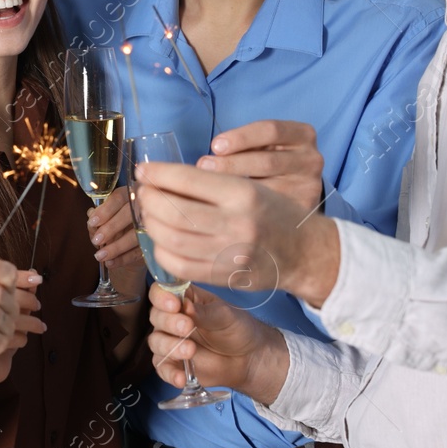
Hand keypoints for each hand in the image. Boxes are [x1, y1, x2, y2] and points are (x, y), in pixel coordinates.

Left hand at [88, 186, 144, 278]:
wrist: (131, 245)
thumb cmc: (114, 224)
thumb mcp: (104, 217)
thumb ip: (97, 215)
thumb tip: (91, 215)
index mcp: (129, 194)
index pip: (118, 198)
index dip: (105, 210)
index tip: (92, 222)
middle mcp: (142, 207)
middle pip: (128, 215)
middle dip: (111, 228)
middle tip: (96, 240)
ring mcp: (151, 226)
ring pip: (135, 236)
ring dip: (116, 247)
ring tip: (100, 256)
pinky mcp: (152, 245)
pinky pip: (139, 252)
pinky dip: (123, 259)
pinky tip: (110, 263)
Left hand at [134, 161, 342, 305]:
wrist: (303, 251)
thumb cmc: (273, 212)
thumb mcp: (250, 186)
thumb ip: (211, 183)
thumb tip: (162, 178)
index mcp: (243, 193)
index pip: (188, 180)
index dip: (158, 174)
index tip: (143, 170)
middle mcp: (236, 223)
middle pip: (174, 211)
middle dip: (150, 200)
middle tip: (143, 193)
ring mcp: (229, 253)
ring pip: (172, 240)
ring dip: (151, 225)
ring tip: (149, 215)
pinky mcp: (224, 276)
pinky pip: (180, 266)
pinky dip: (162, 252)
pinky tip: (160, 240)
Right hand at [147, 283, 288, 403]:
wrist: (248, 358)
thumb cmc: (236, 329)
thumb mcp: (225, 316)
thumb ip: (205, 312)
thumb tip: (185, 306)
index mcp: (183, 299)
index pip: (161, 292)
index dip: (162, 297)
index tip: (175, 305)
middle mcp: (171, 318)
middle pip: (156, 316)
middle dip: (169, 322)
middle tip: (188, 327)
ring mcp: (170, 341)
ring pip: (156, 342)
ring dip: (170, 346)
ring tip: (191, 351)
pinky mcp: (173, 364)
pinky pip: (162, 368)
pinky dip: (169, 373)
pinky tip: (181, 378)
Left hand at [198, 120, 323, 210]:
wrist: (300, 192)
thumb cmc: (271, 161)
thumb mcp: (266, 145)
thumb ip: (246, 145)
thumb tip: (208, 155)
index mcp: (302, 134)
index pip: (271, 130)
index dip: (241, 137)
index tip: (215, 145)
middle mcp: (311, 159)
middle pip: (267, 160)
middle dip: (231, 163)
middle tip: (204, 166)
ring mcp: (309, 186)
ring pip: (267, 187)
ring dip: (233, 187)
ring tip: (208, 188)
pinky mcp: (303, 209)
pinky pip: (269, 209)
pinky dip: (244, 206)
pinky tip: (224, 206)